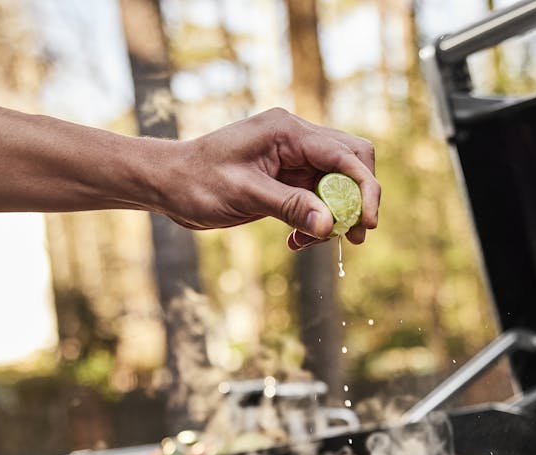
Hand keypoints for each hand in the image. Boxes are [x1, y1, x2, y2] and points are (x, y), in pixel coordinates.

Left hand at [158, 107, 379, 249]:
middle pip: (352, 162)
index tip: (367, 223)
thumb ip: (290, 206)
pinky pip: (318, 198)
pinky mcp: (287, 177)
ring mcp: (293, 157)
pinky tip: (297, 239)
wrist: (168, 184)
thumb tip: (329, 225)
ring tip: (315, 242)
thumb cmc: (197, 182)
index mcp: (287, 131)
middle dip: (358, 200)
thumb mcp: (245, 195)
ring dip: (335, 215)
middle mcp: (295, 138)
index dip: (365, 189)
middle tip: (353, 235)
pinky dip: (316, 221)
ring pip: (338, 184)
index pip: (345, 155)